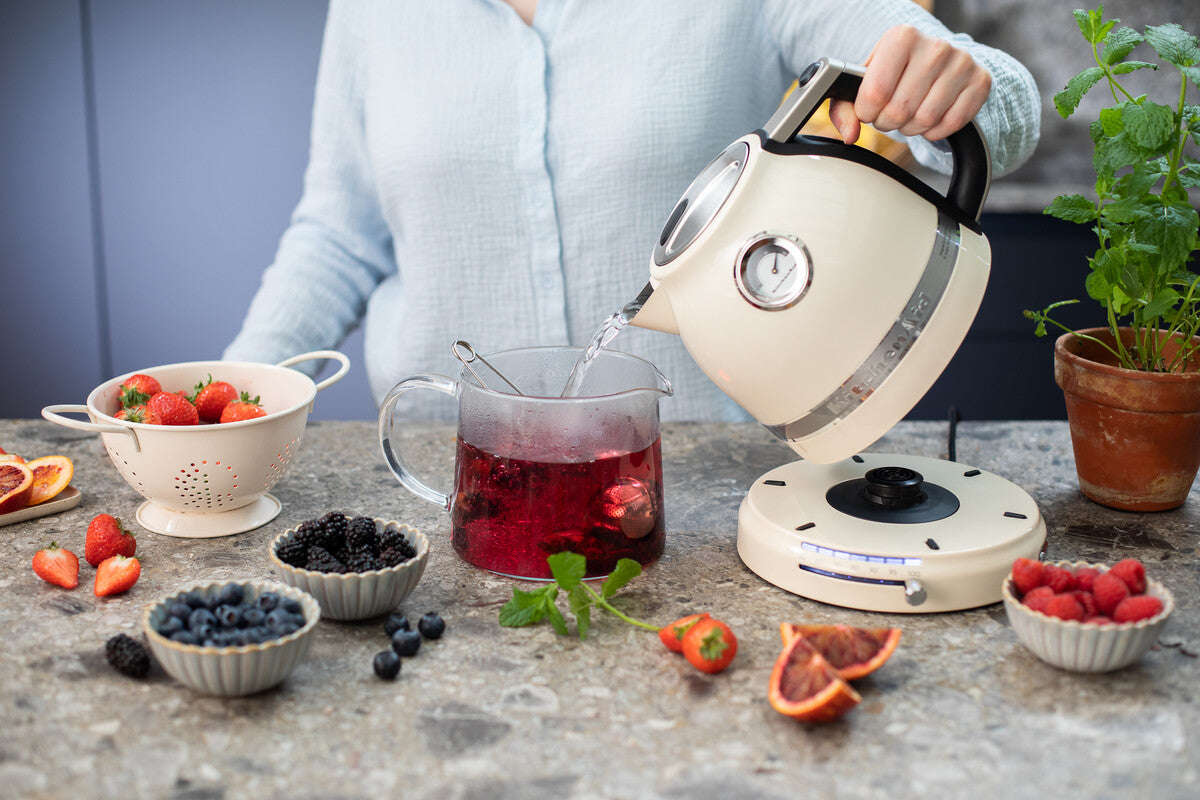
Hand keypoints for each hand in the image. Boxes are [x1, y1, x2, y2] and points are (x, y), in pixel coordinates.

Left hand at [828, 24, 991, 144]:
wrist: (937, 61)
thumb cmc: (895, 73)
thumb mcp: (864, 83)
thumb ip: (845, 108)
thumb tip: (849, 134)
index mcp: (901, 37)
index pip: (875, 92)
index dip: (867, 112)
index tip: (870, 109)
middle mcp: (935, 45)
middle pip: (900, 110)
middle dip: (888, 122)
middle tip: (890, 114)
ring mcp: (961, 62)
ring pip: (925, 120)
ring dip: (911, 128)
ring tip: (909, 116)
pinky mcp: (980, 80)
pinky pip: (951, 123)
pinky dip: (935, 131)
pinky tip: (930, 118)